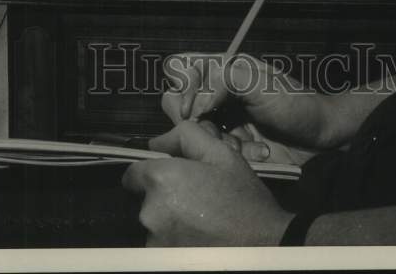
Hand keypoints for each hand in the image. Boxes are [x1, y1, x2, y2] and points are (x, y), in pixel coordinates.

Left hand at [122, 120, 291, 245]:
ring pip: (154, 221)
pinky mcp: (164, 259)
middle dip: (164, 194)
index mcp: (161, 179)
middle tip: (195, 195)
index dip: (151, 170)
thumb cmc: (242, 198)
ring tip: (200, 217)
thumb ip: (185, 136)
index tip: (171, 176)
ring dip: (170, 217)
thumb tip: (158, 141)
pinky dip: (175, 238)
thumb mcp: (220, 154)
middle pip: (145, 197)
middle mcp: (151, 211)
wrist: (263, 243)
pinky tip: (199, 234)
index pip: (132, 173)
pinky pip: (162, 242)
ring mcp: (155, 240)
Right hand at [162, 53, 329, 151]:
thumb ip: (225, 82)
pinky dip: (235, 155)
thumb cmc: (296, 102)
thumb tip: (195, 105)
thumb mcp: (262, 84)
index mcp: (223, 70)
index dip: (181, 89)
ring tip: (248, 144)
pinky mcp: (231, 144)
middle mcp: (217, 93)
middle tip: (220, 133)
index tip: (192, 111)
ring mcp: (223, 120)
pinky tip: (260, 152)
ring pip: (195, 134)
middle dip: (199, 124)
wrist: (322, 136)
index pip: (181, 69)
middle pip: (178, 105)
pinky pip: (215, 153)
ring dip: (220, 142)